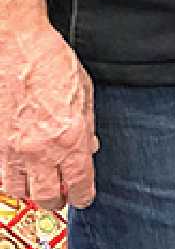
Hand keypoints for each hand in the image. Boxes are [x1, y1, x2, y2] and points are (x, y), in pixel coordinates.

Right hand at [0, 25, 98, 209]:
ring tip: (42, 184)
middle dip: (59, 200)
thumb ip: (89, 124)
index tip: (85, 197)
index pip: (79, 181)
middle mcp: (42, 148)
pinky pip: (3, 178)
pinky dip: (13, 182)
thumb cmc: (52, 62)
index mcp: (71, 135)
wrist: (17, 48)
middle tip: (64, 195)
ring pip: (22, 192)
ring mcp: (15, 149)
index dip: (84, 195)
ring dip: (34, 192)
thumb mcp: (84, 91)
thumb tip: (91, 146)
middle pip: (49, 196)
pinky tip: (22, 173)